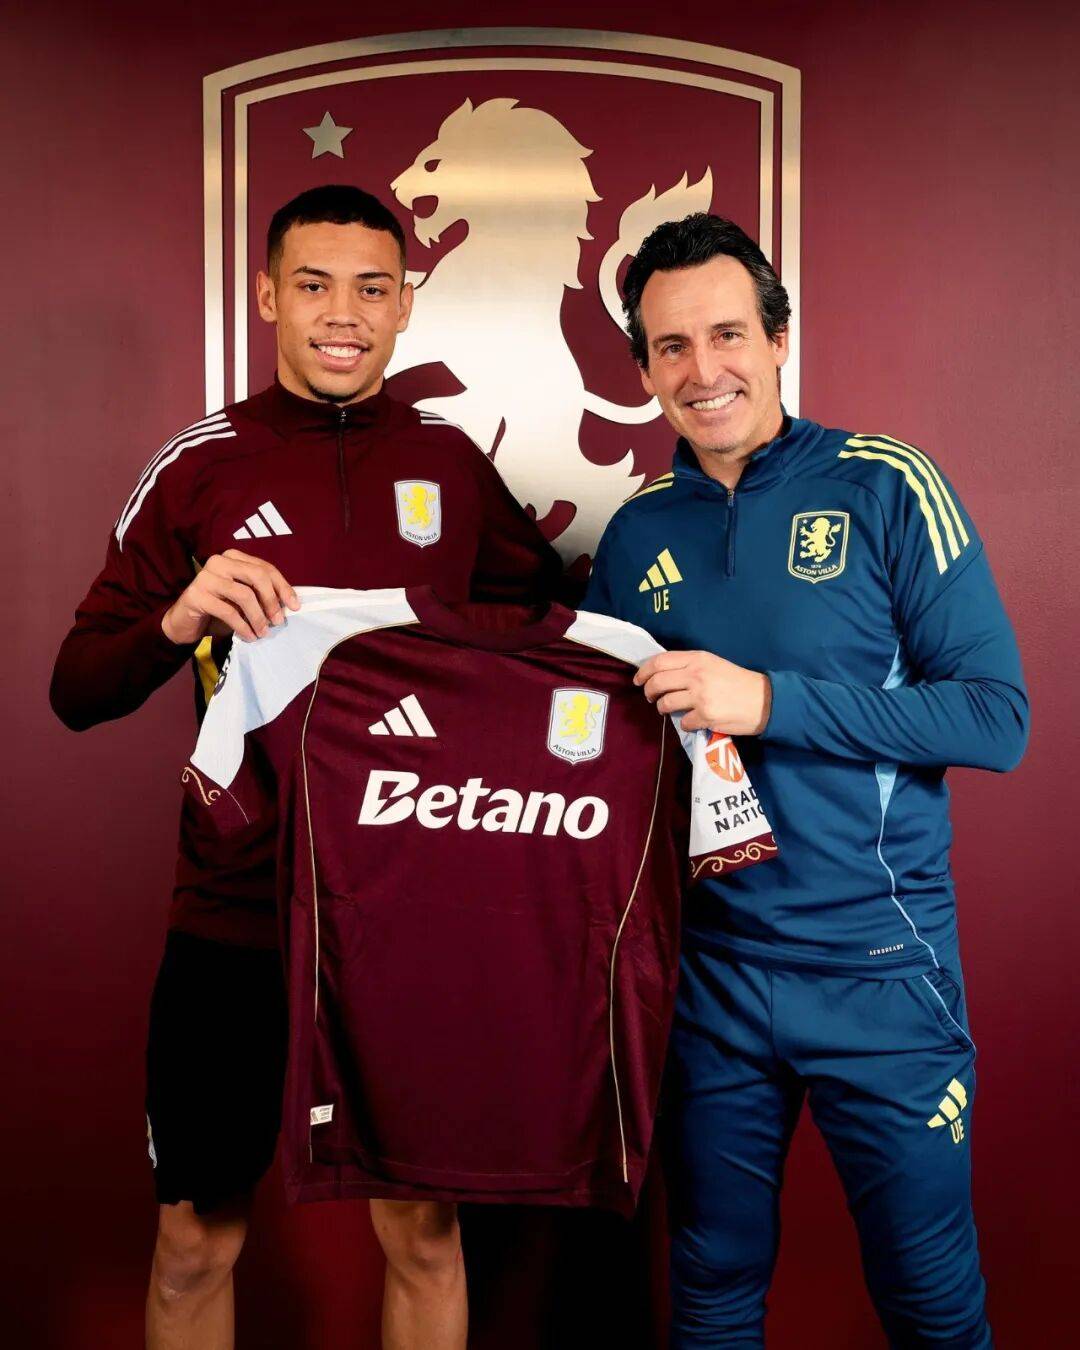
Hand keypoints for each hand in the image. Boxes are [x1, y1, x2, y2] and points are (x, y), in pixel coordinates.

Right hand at [161, 550, 299, 644]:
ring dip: (258, 617)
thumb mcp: (243, 598)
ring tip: (263, 632)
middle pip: (257, 576)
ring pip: (244, 595)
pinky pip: (228, 611)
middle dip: (272, 600)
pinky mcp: (196, 595)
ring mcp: (206, 576)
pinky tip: (249, 636)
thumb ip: (261, 594)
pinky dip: (242, 626)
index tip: (295, 606)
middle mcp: (219, 561)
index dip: (283, 587)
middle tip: (278, 621)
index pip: (265, 568)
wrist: (184, 622)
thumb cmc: (218, 608)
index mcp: (233, 557)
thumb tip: (290, 604)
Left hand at [634, 650, 771, 734]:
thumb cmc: (738, 681)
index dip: (644, 671)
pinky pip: (683, 722)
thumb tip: (662, 674)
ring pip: (665, 703)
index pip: (660, 661)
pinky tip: (692, 720)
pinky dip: (684, 723)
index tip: (638, 679)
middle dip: (648, 691)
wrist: (764, 700)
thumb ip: (689, 666)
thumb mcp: (713, 664)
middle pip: (658, 682)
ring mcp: (700, 696)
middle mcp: (696, 675)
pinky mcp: (706, 716)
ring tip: (668, 708)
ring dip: (662, 708)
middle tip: (650, 697)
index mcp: (697, 658)